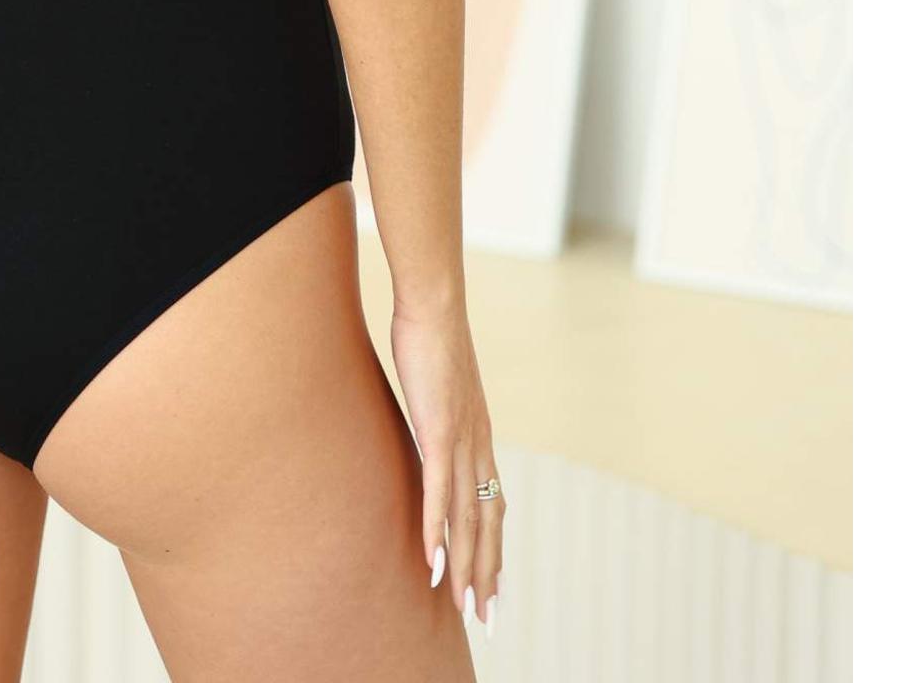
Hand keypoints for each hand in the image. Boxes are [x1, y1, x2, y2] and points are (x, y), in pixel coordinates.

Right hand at [388, 302, 504, 640]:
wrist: (434, 304)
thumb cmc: (431, 335)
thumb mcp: (438, 384)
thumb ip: (436, 410)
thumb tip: (427, 419)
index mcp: (479, 436)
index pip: (493, 505)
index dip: (493, 548)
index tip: (491, 585)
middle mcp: (478, 446)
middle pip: (487, 523)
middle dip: (486, 574)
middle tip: (485, 618)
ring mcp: (461, 440)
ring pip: (467, 517)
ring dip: (466, 566)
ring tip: (464, 606)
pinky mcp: (438, 430)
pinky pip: (439, 491)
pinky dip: (436, 530)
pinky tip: (433, 560)